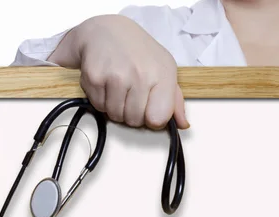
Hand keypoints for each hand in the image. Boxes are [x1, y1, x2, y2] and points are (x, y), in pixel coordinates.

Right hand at [49, 15, 188, 129]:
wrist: (106, 30)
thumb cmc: (138, 51)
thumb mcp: (164, 68)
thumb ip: (175, 100)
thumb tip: (183, 124)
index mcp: (162, 74)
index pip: (159, 118)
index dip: (153, 119)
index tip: (150, 109)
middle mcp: (141, 75)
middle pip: (135, 120)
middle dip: (131, 113)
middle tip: (130, 95)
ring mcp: (117, 76)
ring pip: (116, 115)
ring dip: (115, 107)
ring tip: (118, 88)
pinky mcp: (95, 77)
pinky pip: (99, 106)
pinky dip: (101, 99)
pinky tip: (106, 83)